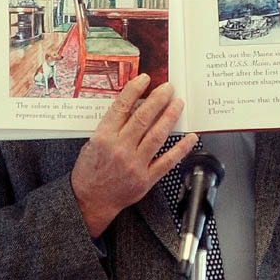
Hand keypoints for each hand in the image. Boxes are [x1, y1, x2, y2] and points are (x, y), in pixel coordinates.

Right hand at [70, 73, 197, 236]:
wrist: (89, 201)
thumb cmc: (90, 170)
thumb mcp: (92, 142)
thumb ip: (111, 125)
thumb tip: (133, 105)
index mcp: (104, 137)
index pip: (122, 107)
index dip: (134, 90)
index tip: (145, 79)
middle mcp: (120, 149)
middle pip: (143, 118)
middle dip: (158, 99)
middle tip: (168, 87)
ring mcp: (134, 165)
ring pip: (157, 135)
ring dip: (170, 117)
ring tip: (178, 103)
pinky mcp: (146, 179)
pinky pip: (167, 161)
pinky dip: (181, 148)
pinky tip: (190, 137)